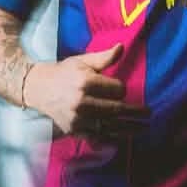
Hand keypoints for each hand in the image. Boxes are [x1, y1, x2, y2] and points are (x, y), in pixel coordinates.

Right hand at [24, 43, 149, 140]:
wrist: (38, 89)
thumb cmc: (64, 72)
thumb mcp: (83, 61)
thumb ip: (104, 57)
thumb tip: (122, 47)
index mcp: (85, 82)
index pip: (116, 89)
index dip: (122, 89)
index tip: (121, 89)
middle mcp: (82, 102)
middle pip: (116, 109)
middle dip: (135, 112)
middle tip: (149, 113)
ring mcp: (77, 119)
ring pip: (110, 125)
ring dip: (130, 128)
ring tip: (143, 128)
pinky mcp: (74, 131)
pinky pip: (98, 136)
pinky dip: (113, 138)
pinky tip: (125, 138)